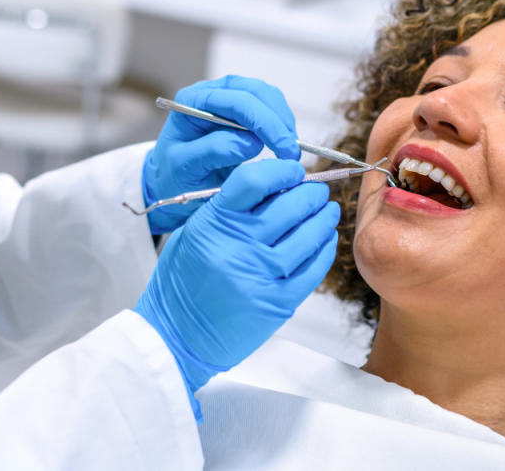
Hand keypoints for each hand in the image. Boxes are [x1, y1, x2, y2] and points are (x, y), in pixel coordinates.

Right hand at [134, 159, 339, 417]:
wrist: (176, 336)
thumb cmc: (184, 280)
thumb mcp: (195, 232)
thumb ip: (230, 209)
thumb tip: (277, 185)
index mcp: (212, 224)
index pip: (253, 181)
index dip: (281, 170)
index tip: (294, 170)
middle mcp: (236, 248)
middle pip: (288, 207)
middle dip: (310, 193)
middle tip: (318, 191)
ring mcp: (259, 277)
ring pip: (307, 237)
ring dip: (322, 219)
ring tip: (328, 211)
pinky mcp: (277, 303)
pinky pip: (312, 270)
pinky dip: (324, 250)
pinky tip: (326, 239)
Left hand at [142, 75, 300, 233]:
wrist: (175, 180)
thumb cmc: (175, 174)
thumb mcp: (185, 166)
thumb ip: (213, 150)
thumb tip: (252, 141)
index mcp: (192, 101)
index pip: (237, 101)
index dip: (265, 122)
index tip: (283, 149)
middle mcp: (212, 92)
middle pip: (256, 92)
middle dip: (278, 121)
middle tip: (291, 152)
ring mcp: (229, 98)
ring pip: (267, 96)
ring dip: (283, 121)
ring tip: (289, 150)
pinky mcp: (243, 109)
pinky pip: (271, 107)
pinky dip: (282, 124)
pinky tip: (283, 144)